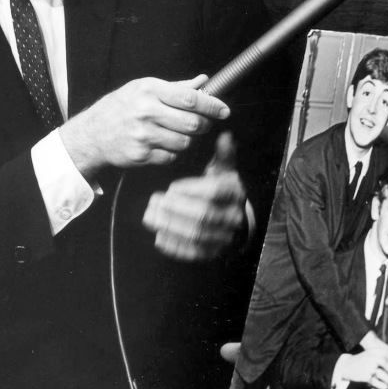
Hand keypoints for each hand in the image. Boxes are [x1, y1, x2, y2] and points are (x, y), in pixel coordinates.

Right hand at [60, 74, 228, 174]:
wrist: (92, 134)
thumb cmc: (120, 107)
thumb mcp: (144, 88)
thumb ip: (176, 87)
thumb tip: (204, 81)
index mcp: (149, 90)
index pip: (190, 98)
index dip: (212, 105)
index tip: (224, 110)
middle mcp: (146, 111)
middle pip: (191, 123)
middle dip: (203, 124)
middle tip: (203, 123)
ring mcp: (143, 135)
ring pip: (184, 142)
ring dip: (187, 139)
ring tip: (177, 132)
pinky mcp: (140, 155)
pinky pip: (171, 157)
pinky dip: (172, 152)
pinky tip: (162, 143)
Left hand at [144, 133, 246, 260]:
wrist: (237, 223)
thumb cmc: (224, 191)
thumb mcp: (225, 171)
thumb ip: (223, 154)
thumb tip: (225, 135)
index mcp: (236, 193)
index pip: (214, 191)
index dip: (191, 189)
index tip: (171, 187)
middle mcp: (234, 217)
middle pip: (204, 215)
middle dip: (175, 209)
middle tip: (154, 201)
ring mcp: (224, 237)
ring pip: (196, 235)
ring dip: (170, 226)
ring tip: (150, 217)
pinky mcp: (213, 253)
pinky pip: (194, 253)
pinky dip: (175, 246)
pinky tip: (158, 236)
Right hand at [343, 348, 387, 388]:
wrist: (347, 366)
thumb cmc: (362, 360)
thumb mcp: (372, 353)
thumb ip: (383, 355)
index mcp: (376, 352)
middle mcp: (373, 359)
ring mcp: (370, 368)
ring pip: (384, 376)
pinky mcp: (367, 377)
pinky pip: (378, 383)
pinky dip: (382, 386)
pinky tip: (384, 387)